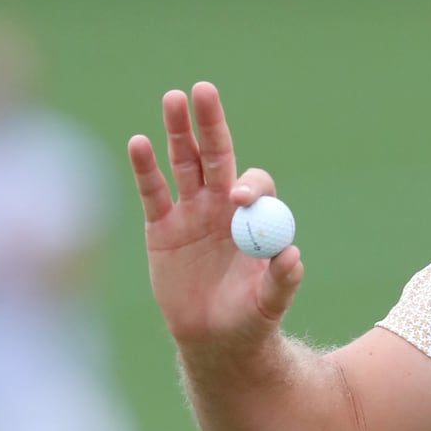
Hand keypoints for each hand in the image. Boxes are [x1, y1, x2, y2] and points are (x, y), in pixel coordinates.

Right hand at [128, 82, 303, 350]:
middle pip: (216, 154)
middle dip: (210, 124)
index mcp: (254, 217)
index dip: (247, 185)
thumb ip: (282, 281)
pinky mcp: (160, 226)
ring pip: (184, 163)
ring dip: (178, 131)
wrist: (214, 339)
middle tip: (204, 90)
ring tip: (174, 97)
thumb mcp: (269, 304)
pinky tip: (139, 142)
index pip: (252, 184)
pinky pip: (153, 191)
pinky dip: (145, 167)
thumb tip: (292, 256)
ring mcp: (190, 212)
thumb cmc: (250, 318)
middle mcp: (222, 205)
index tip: (238, 199)